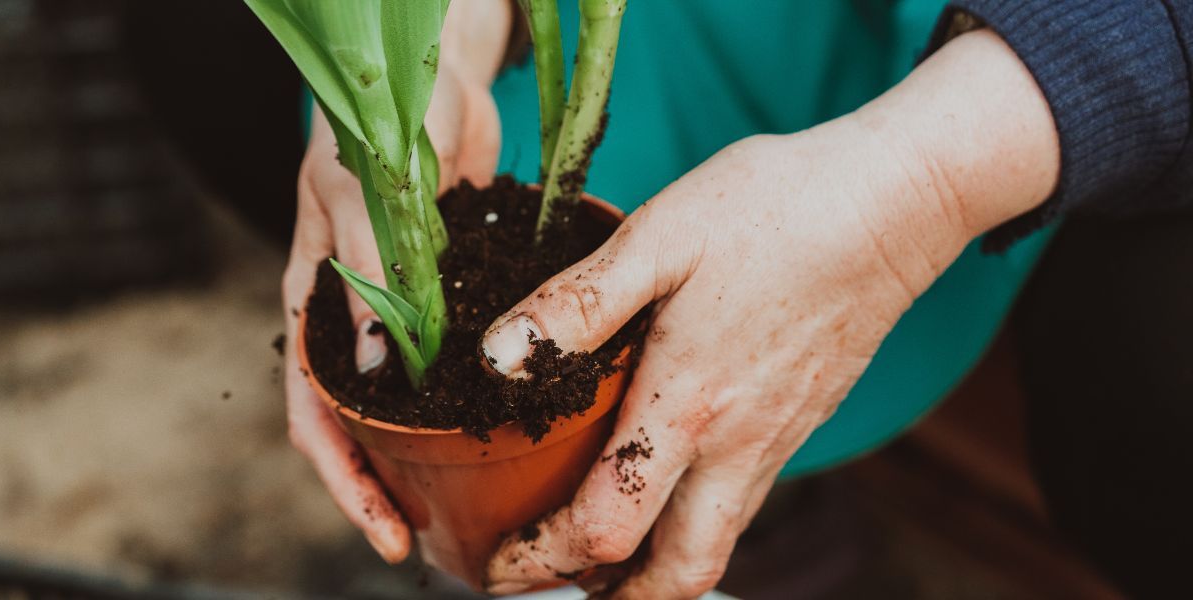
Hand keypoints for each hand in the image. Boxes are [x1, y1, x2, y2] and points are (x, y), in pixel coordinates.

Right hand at [281, 0, 507, 562]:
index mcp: (314, 305)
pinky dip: (472, 396)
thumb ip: (372, 279)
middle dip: (389, 486)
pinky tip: (511, 425)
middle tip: (434, 538)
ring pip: (410, 403)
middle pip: (362, 425)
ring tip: (476, 501)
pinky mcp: (450, 295)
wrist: (435, 77)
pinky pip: (456, 360)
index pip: (314, 416)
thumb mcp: (364, 198)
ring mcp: (404, 312)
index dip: (345, 482)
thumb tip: (378, 373)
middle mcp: (356, 321)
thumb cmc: (379, 125)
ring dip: (432, 453)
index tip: (385, 534)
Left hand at [480, 30, 1059, 597]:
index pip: (606, 527)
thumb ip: (578, 305)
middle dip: (610, 598)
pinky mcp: (800, 422)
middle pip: (677, 576)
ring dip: (652, 571)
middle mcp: (737, 444)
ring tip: (598, 555)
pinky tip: (667, 482)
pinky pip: (743, 503)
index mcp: (687, 404)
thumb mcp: (660, 238)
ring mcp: (776, 440)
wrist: (892, 203)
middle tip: (548, 582)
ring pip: (714, 546)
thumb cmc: (774, 209)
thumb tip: (497, 360)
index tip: (497, 565)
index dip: (540, 559)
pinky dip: (692, 522)